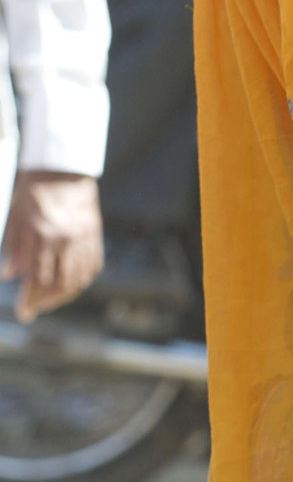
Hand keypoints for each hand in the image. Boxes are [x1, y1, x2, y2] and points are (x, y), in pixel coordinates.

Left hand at [2, 173, 103, 323]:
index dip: (31, 300)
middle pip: (59, 284)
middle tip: (34, 310)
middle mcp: (66, 240)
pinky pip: (91, 268)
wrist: (63, 168)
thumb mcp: (16, 215)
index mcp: (43, 234)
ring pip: (77, 280)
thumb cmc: (34, 189)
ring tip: (49, 301)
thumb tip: (9, 276)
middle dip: (45, 302)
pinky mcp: (94, 237)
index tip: (23, 312)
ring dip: (63, 296)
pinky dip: (80, 281)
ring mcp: (83, 239)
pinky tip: (70, 286)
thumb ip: (14, 248)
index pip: (38, 278)